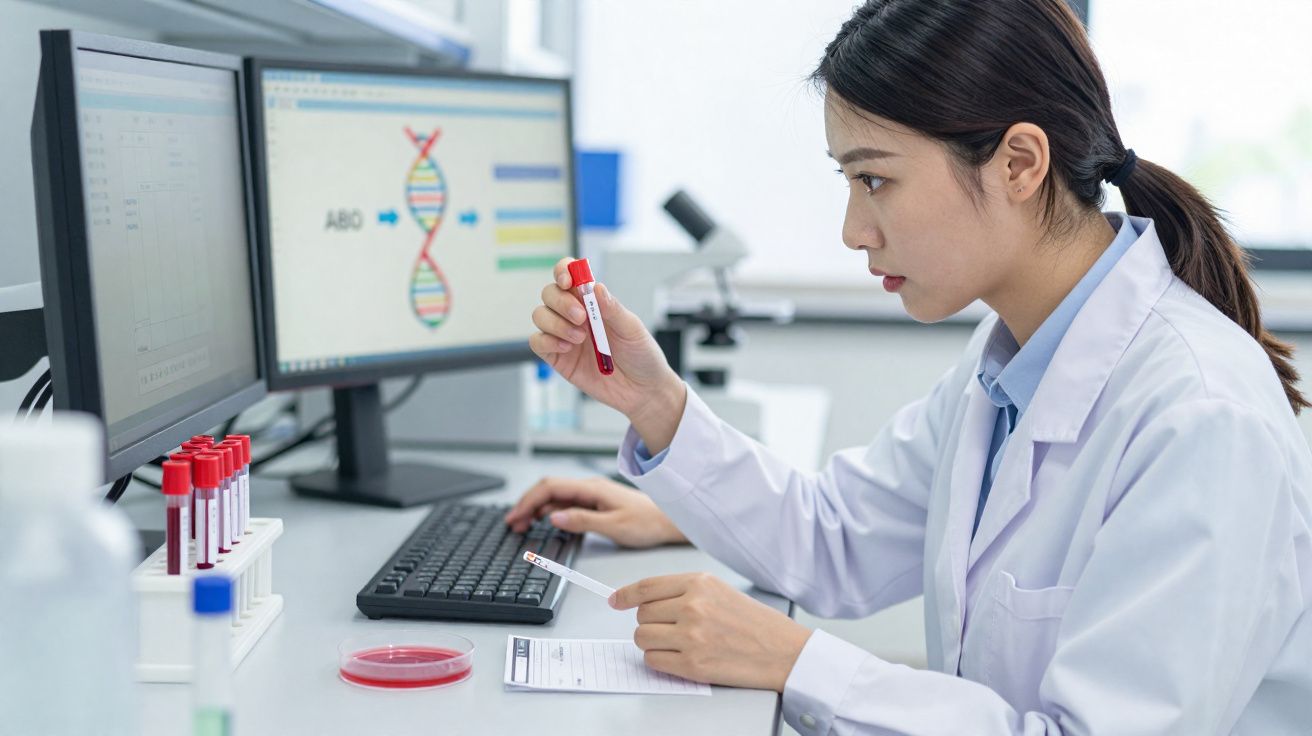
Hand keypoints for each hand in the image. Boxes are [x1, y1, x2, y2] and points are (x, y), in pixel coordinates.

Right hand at [503, 475, 688, 547]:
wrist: (668, 522)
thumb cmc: (647, 522)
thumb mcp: (614, 526)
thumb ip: (583, 521)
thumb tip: (554, 516)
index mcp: (592, 489)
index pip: (550, 487)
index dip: (528, 501)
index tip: (515, 516)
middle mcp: (589, 488)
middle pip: (548, 490)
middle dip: (527, 504)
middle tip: (512, 523)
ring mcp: (591, 495)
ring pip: (555, 497)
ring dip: (535, 509)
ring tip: (522, 525)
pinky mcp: (594, 503)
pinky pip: (565, 503)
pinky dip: (548, 512)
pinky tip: (542, 522)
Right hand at [530, 257, 685, 452]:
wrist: (642, 391)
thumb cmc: (641, 355)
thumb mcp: (632, 329)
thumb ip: (612, 309)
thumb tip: (596, 287)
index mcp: (593, 301)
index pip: (570, 276)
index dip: (563, 271)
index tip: (567, 280)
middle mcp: (575, 315)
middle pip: (550, 293)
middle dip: (561, 302)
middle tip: (581, 318)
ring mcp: (564, 335)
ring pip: (540, 315)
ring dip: (556, 323)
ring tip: (580, 338)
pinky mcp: (557, 357)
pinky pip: (537, 342)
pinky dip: (547, 341)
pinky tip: (567, 348)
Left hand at [610, 572, 812, 691]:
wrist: (783, 651)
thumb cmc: (752, 621)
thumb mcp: (718, 590)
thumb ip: (681, 591)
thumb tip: (639, 600)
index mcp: (699, 583)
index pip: (646, 587)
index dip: (625, 595)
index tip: (615, 601)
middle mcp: (693, 606)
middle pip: (642, 614)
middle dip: (650, 623)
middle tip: (671, 628)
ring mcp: (691, 636)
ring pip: (642, 638)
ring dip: (653, 643)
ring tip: (678, 644)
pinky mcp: (693, 665)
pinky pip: (654, 661)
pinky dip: (661, 661)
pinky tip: (681, 658)